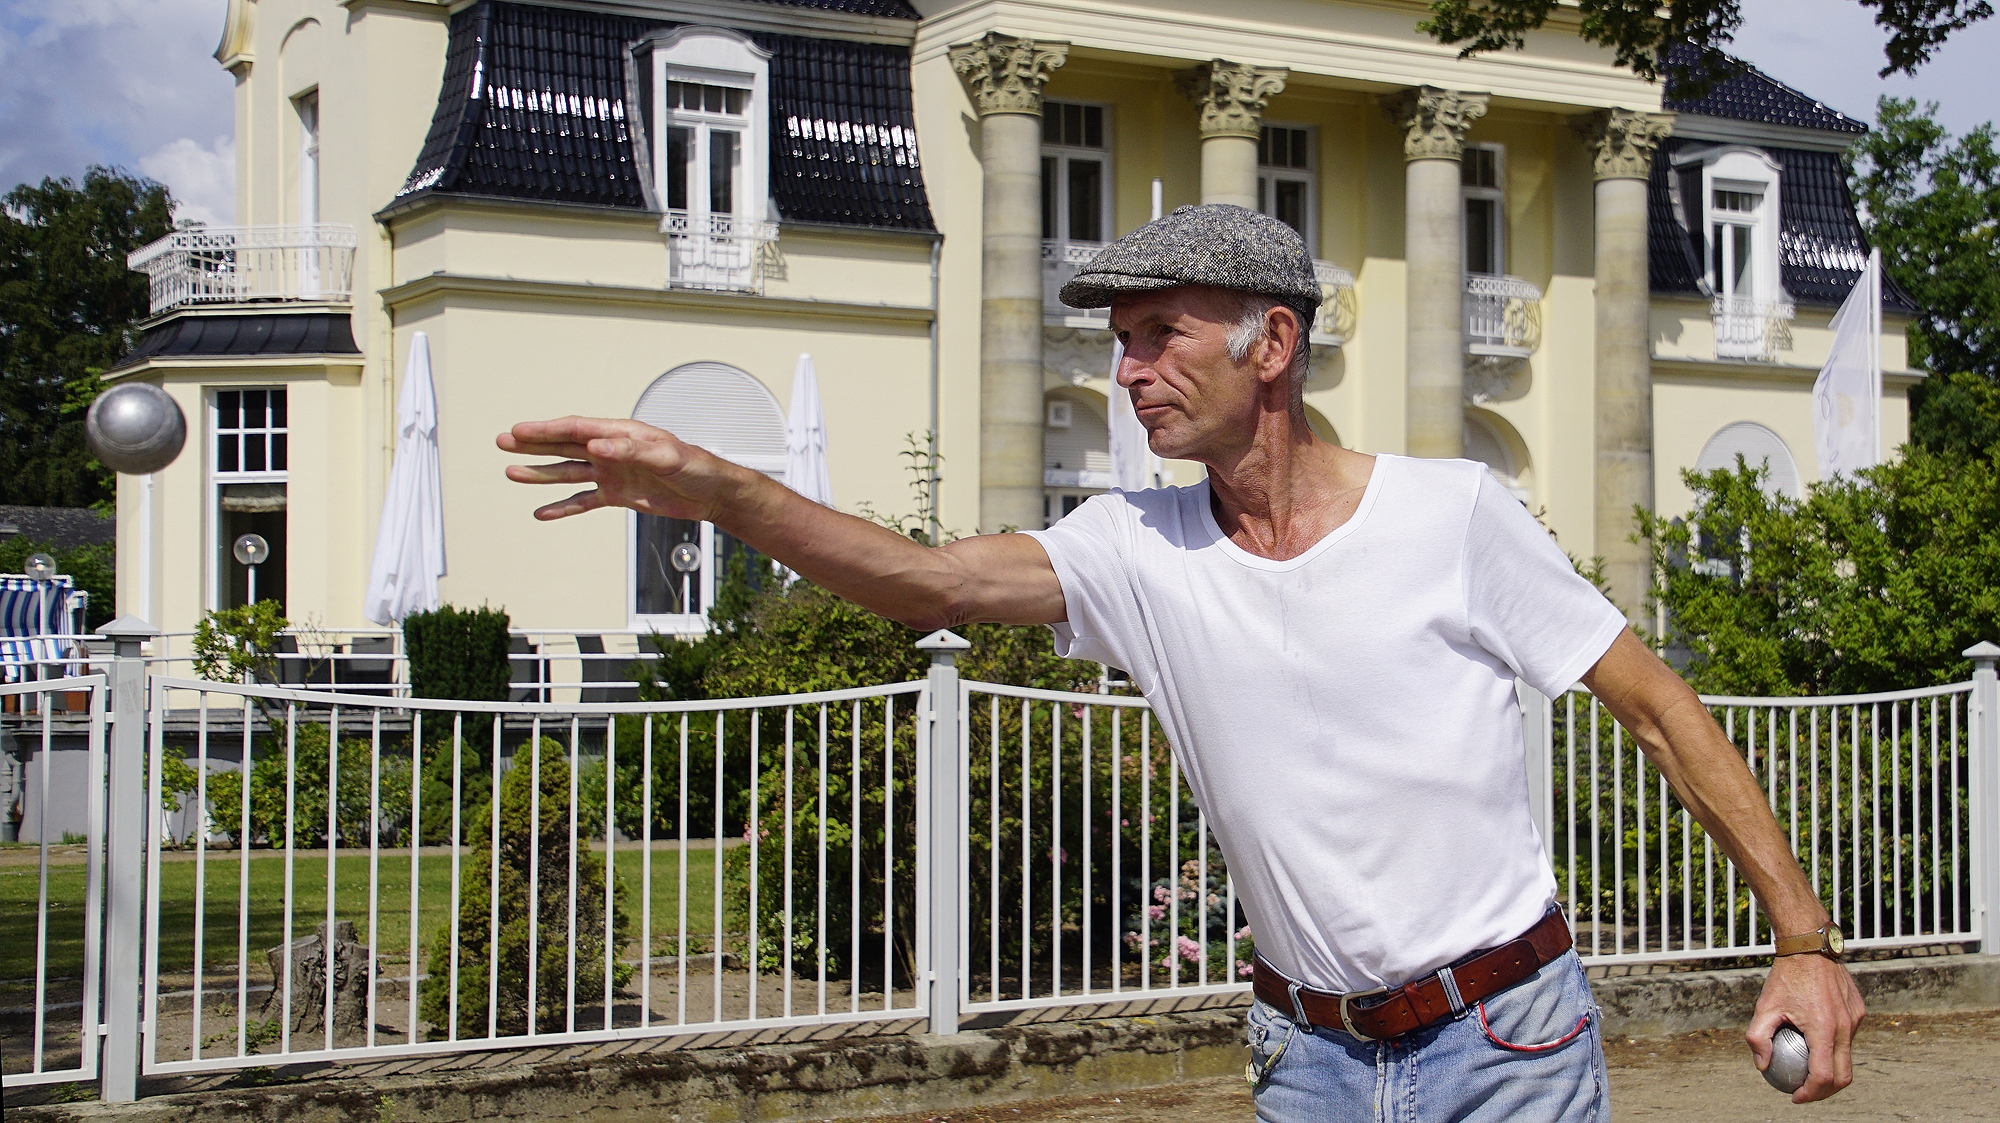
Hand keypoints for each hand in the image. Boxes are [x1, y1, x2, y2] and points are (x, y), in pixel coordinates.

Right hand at [498, 416, 736, 522]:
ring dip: (541, 474)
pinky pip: (584, 501)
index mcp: (622, 434)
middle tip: (502, 441)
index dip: (547, 429)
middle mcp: (611, 450)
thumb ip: (631, 451)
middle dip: (534, 445)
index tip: (520, 431)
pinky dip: (563, 507)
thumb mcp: (667, 457)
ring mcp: (612, 473)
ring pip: (569, 472)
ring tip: (511, 473)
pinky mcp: (617, 495)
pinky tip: (541, 513)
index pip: (577, 428)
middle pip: (564, 445)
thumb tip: (595, 445)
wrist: (712, 492)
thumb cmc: (695, 466)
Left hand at [1746, 952, 1865, 1102]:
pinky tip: (1815, 1043)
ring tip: (1808, 1069)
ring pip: (1847, 1056)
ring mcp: (1856, 1019)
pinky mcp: (1859, 1011)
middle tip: (1805, 1091)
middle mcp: (1846, 1028)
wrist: (1810, 947)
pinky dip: (1834, 1046)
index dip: (1810, 1093)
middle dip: (1825, 1091)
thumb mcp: (1764, 1007)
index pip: (1823, 1077)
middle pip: (1843, 1076)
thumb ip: (1758, 1038)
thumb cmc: (1785, 976)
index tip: (1795, 1096)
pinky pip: (1849, 1036)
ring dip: (1831, 1068)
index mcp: (1824, 1030)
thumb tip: (1762, 1065)